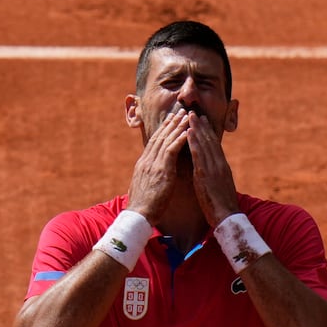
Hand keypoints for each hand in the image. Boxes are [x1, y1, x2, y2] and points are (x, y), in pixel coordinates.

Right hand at [125, 107, 193, 224]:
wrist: (139, 215)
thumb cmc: (142, 206)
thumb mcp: (143, 187)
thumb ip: (147, 177)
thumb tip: (149, 174)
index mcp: (143, 164)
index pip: (153, 142)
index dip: (162, 130)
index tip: (170, 120)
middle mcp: (147, 161)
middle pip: (159, 137)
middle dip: (170, 123)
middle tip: (180, 112)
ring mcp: (153, 165)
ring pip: (166, 140)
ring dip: (177, 127)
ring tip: (187, 116)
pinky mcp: (161, 171)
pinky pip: (171, 151)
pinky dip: (179, 140)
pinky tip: (187, 132)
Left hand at [187, 114, 240, 226]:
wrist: (227, 217)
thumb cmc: (223, 207)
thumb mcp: (220, 187)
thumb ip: (215, 177)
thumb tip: (211, 172)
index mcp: (222, 167)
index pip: (214, 145)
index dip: (208, 132)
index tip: (202, 120)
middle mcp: (219, 164)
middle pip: (210, 141)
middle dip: (201, 126)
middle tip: (193, 112)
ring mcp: (214, 168)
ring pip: (205, 144)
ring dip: (197, 129)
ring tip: (189, 116)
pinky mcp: (206, 175)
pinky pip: (199, 156)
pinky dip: (194, 142)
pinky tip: (189, 132)